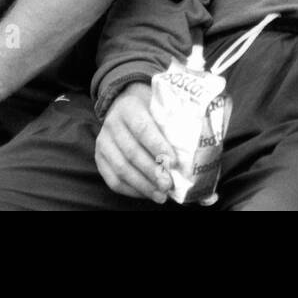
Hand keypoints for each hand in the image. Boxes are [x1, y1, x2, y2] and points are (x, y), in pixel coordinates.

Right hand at [94, 82, 176, 202]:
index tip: (173, 162)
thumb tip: (197, 150)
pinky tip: (147, 194)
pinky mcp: (99, 158)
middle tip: (168, 184)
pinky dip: (131, 190)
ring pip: (121, 168)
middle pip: (132, 152)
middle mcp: (112, 123)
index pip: (142, 128)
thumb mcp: (162, 107)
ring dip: (143, 185)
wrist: (124, 103)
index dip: (157, 146)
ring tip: (161, 195)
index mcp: (129, 106)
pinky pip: (112, 179)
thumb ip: (177, 125)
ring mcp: (103, 141)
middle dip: (152, 171)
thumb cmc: (151, 108)